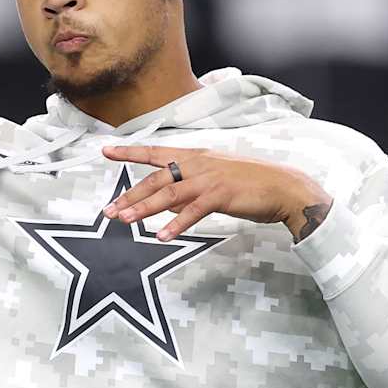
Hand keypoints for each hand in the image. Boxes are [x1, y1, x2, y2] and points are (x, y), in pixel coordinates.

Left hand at [100, 145, 331, 242]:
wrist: (283, 187)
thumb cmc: (249, 185)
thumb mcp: (214, 182)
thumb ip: (188, 191)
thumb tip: (164, 206)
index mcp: (195, 156)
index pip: (155, 153)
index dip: (129, 152)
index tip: (104, 151)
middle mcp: (198, 164)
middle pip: (156, 179)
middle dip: (130, 195)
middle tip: (109, 211)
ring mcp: (209, 178)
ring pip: (169, 194)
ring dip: (144, 209)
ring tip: (125, 221)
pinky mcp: (221, 194)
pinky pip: (193, 212)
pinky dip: (176, 225)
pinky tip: (162, 236)